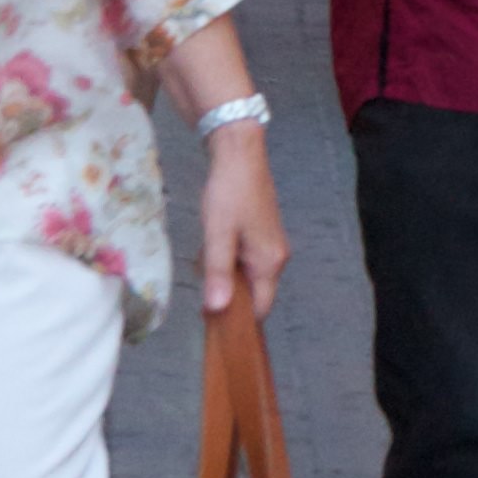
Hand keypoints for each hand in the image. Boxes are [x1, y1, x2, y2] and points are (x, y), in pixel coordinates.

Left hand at [198, 119, 288, 317]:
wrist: (240, 153)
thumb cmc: (229, 194)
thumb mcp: (217, 235)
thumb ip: (218, 274)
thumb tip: (217, 310)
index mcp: (270, 262)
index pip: (260, 309)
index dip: (237, 320)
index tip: (210, 324)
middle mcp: (277, 256)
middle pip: (254, 294)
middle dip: (228, 295)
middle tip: (201, 286)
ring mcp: (272, 243)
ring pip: (248, 276)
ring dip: (225, 275)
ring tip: (204, 260)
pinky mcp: (264, 232)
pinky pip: (247, 260)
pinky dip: (229, 260)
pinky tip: (212, 245)